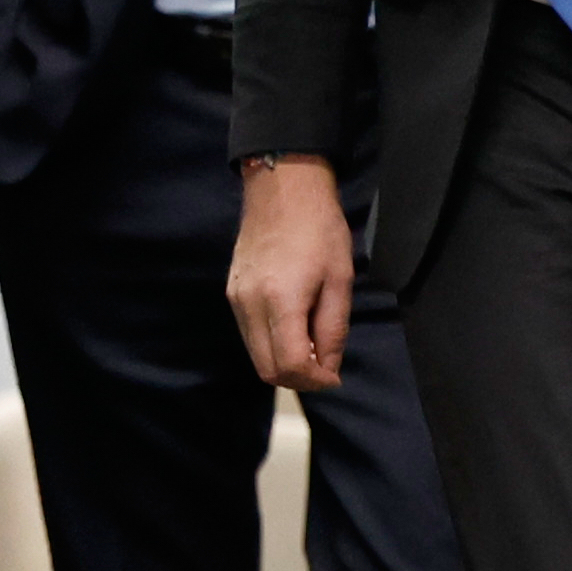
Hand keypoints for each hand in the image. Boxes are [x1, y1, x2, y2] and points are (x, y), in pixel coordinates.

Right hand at [228, 158, 352, 389]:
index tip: (334, 376)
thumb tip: (327, 369)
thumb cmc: (320, 229)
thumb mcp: (340, 280)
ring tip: (310, 345)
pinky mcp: (231, 291)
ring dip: (283, 363)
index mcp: (280, 300)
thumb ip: (333, 330)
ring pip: (255, 355)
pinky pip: (249, 333)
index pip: (290, 365)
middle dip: (298, 379)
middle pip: (267, 369)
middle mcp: (250, 304)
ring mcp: (236, 298)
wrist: (283, 189)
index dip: (315, 381)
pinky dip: (270, 344)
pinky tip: (292, 327)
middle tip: (323, 367)